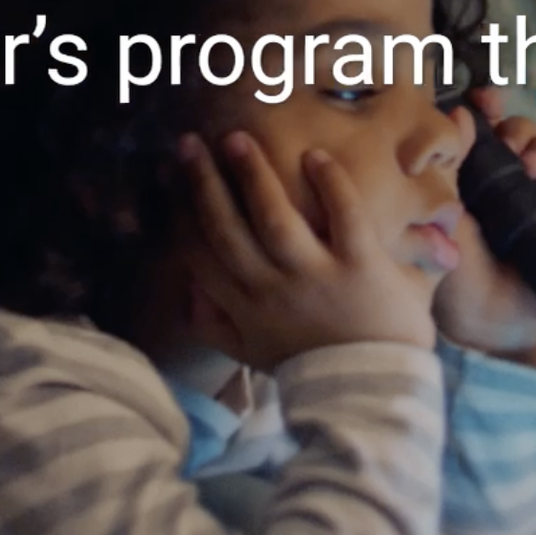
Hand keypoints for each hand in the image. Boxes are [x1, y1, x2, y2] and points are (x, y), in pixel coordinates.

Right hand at [178, 131, 438, 366]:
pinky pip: (343, 217)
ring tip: (237, 139)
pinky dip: (330, 185)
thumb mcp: (253, 355)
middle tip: (189, 142)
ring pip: (275, 219)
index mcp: (244, 308)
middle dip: (203, 183)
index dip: (177, 211)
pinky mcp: (360, 266)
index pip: (198, 253)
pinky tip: (315, 155)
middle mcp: (272, 289)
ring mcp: (315, 276)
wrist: (370, 396)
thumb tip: (188, 295)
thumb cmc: (313, 368)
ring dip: (253, 177)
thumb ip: (218, 326)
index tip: (165, 176)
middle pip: (227, 229)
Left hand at [432, 92, 535, 360]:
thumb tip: (462, 113)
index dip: (492, 108)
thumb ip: (456, 162)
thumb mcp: (449, 211)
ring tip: (534, 166)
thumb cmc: (459, 270)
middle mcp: (518, 183)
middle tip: (510, 147)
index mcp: (482, 176)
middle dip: (520, 130)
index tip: (487, 99)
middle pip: (528, 134)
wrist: (487, 319)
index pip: (492, 129)